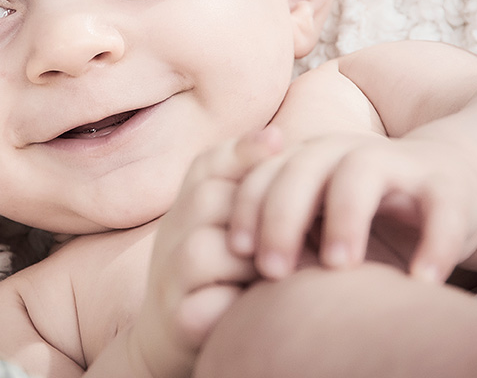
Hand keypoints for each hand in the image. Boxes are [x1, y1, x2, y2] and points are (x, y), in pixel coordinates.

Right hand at [132, 130, 281, 377]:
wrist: (176, 339)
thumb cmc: (226, 274)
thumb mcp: (234, 224)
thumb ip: (254, 188)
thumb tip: (281, 137)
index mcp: (188, 205)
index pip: (207, 163)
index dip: (241, 150)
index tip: (280, 142)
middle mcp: (171, 233)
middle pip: (209, 199)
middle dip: (259, 213)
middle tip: (308, 231)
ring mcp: (169, 276)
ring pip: (207, 249)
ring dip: (254, 262)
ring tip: (288, 275)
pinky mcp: (176, 320)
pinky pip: (208, 304)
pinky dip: (240, 306)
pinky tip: (263, 310)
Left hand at [227, 129, 476, 283]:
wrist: (451, 181)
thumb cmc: (367, 217)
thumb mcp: (320, 226)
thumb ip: (286, 245)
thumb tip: (235, 292)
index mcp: (307, 161)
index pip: (264, 175)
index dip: (247, 209)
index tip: (236, 251)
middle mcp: (345, 153)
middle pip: (303, 170)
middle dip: (282, 217)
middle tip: (272, 270)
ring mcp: (396, 163)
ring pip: (361, 175)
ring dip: (345, 218)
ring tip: (338, 267)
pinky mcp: (447, 183)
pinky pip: (440, 206)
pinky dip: (433, 243)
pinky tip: (420, 283)